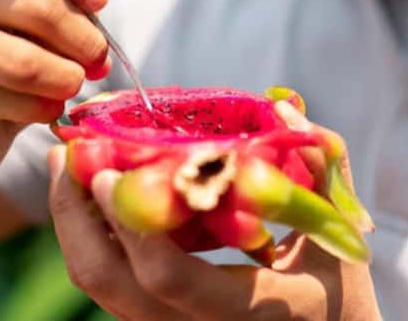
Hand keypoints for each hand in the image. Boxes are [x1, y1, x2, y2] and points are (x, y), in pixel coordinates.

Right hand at [0, 0, 111, 183]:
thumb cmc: (23, 50)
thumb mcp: (53, 13)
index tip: (100, 2)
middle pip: (41, 6)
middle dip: (86, 42)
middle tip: (99, 62)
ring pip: (25, 61)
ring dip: (66, 79)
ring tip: (73, 85)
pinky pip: (10, 101)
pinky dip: (42, 109)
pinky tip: (46, 109)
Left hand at [48, 104, 380, 320]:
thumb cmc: (339, 292)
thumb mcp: (338, 235)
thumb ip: (320, 168)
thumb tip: (282, 106)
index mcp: (247, 311)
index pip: (169, 277)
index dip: (133, 225)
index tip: (108, 171)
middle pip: (109, 283)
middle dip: (75, 216)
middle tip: (68, 154)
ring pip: (99, 286)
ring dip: (75, 223)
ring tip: (69, 165)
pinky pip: (109, 284)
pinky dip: (95, 237)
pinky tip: (97, 195)